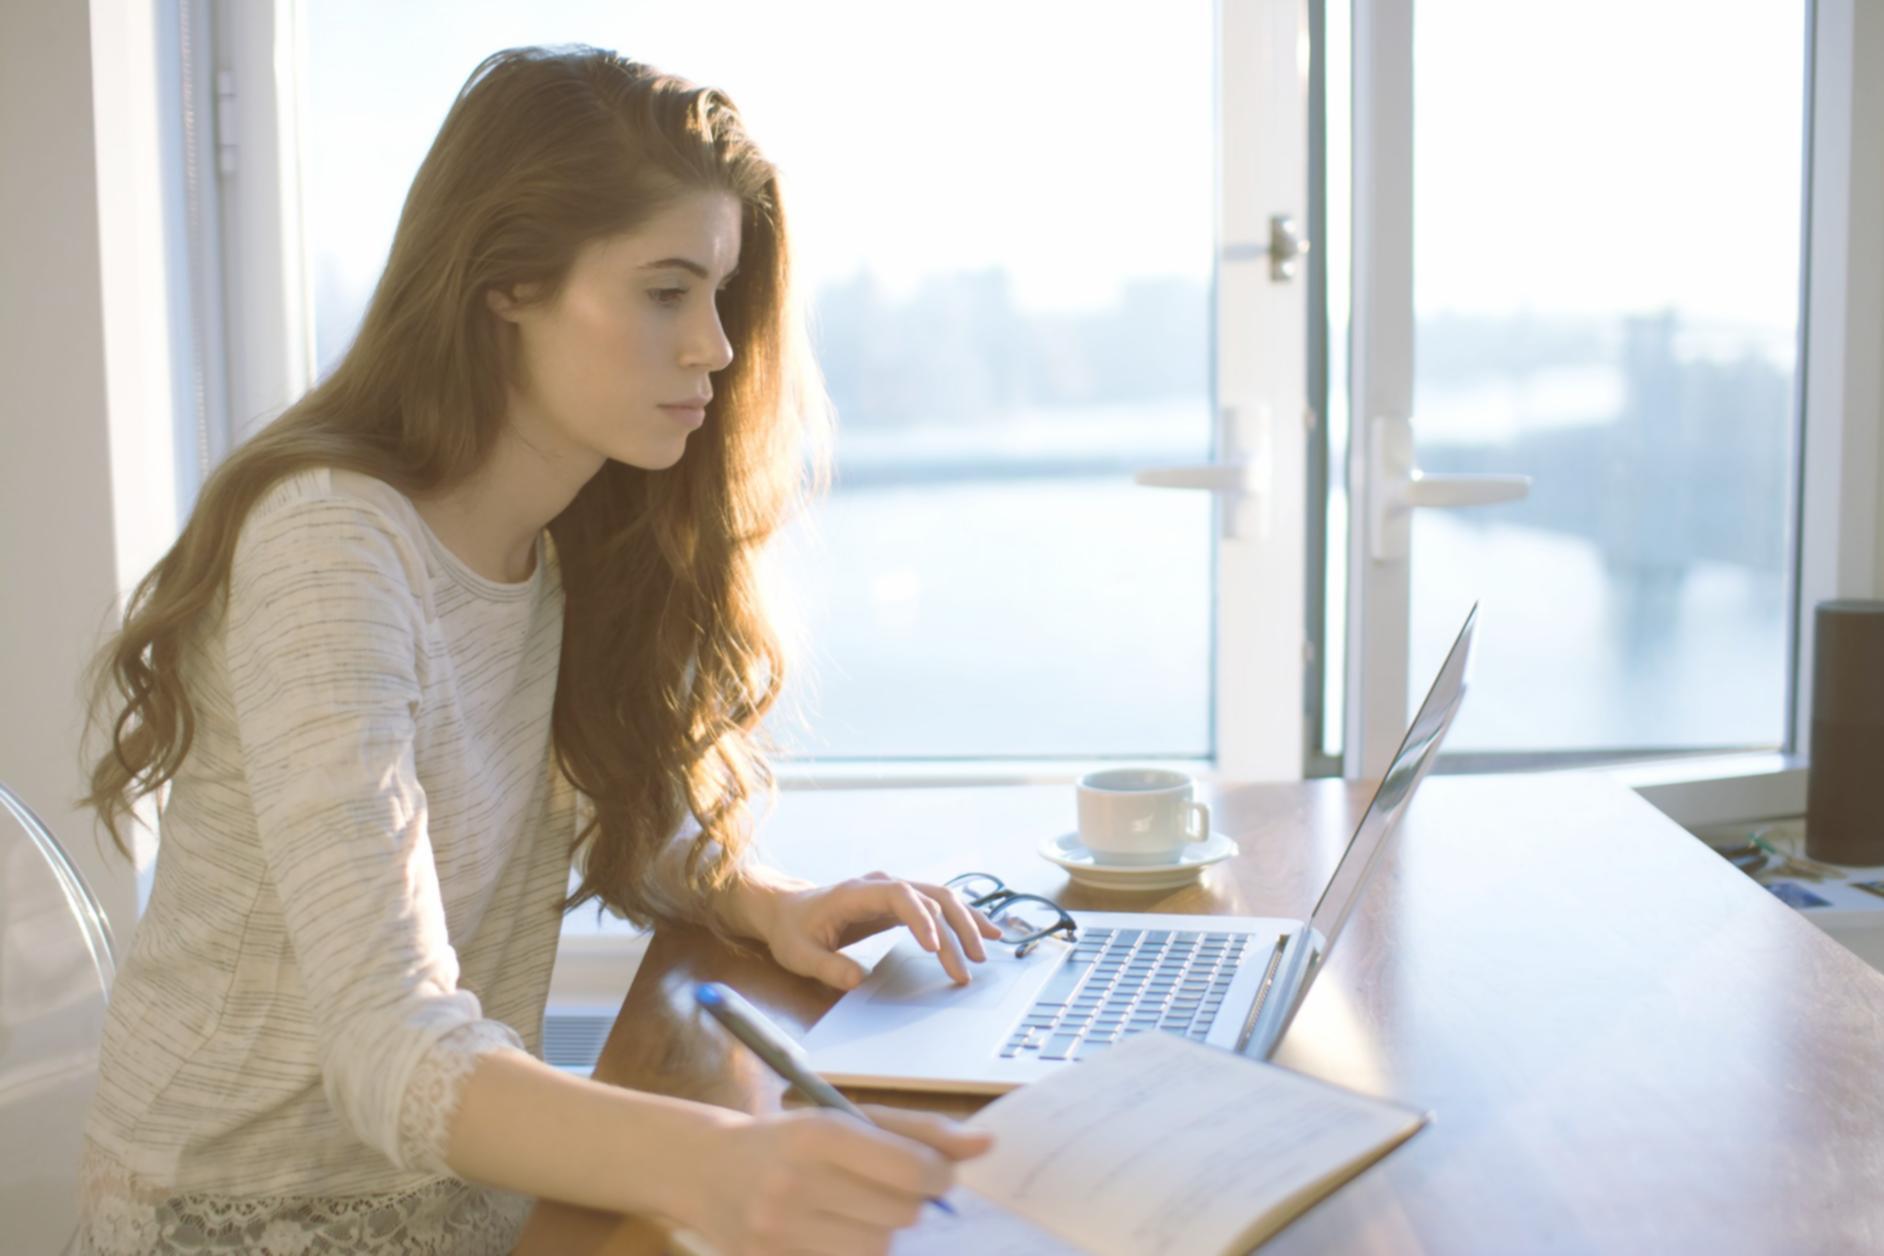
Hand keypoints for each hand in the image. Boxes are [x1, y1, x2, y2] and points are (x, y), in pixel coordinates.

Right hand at [683, 1104, 993, 1255]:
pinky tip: (832, 1234)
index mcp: (819, 1134)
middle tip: (883, 1190)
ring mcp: (778, 1233)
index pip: (913, 1170)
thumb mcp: (848, 1119)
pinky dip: (851, 1253)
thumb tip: (987, 1145)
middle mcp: (796, 1183)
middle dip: (907, 1204)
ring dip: (880, 1233)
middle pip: (901, 1215)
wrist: (706, 1169)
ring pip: (878, 1250)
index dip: (939, 1177)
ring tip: (853, 1212)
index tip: (936, 1176)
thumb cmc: (792, 1139)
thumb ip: (921, 1132)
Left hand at [758, 871, 1005, 989]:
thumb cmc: (793, 931)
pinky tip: (986, 931)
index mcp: (858, 892)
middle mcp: (882, 885)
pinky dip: (963, 918)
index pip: (900, 896)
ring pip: (942, 898)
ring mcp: (894, 891)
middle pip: (931, 895)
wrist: (787, 909)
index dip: (921, 919)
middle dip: (955, 928)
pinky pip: (938, 906)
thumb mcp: (800, 954)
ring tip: (988, 948)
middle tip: (970, 964)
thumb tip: (858, 981)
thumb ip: (827, 967)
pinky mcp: (901, 904)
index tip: (935, 949)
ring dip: (966, 922)